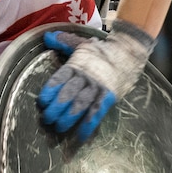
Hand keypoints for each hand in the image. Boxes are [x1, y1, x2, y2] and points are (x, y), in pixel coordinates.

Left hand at [37, 22, 155, 141]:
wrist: (129, 50)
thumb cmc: (102, 50)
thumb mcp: (81, 43)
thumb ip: (63, 42)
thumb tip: (47, 36)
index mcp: (76, 65)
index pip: (59, 79)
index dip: (50, 91)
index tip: (41, 102)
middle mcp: (85, 77)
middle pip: (67, 94)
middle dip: (55, 108)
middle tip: (46, 119)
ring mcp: (98, 87)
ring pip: (80, 104)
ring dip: (68, 118)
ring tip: (58, 128)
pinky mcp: (109, 96)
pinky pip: (97, 112)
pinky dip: (88, 125)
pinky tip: (80, 136)